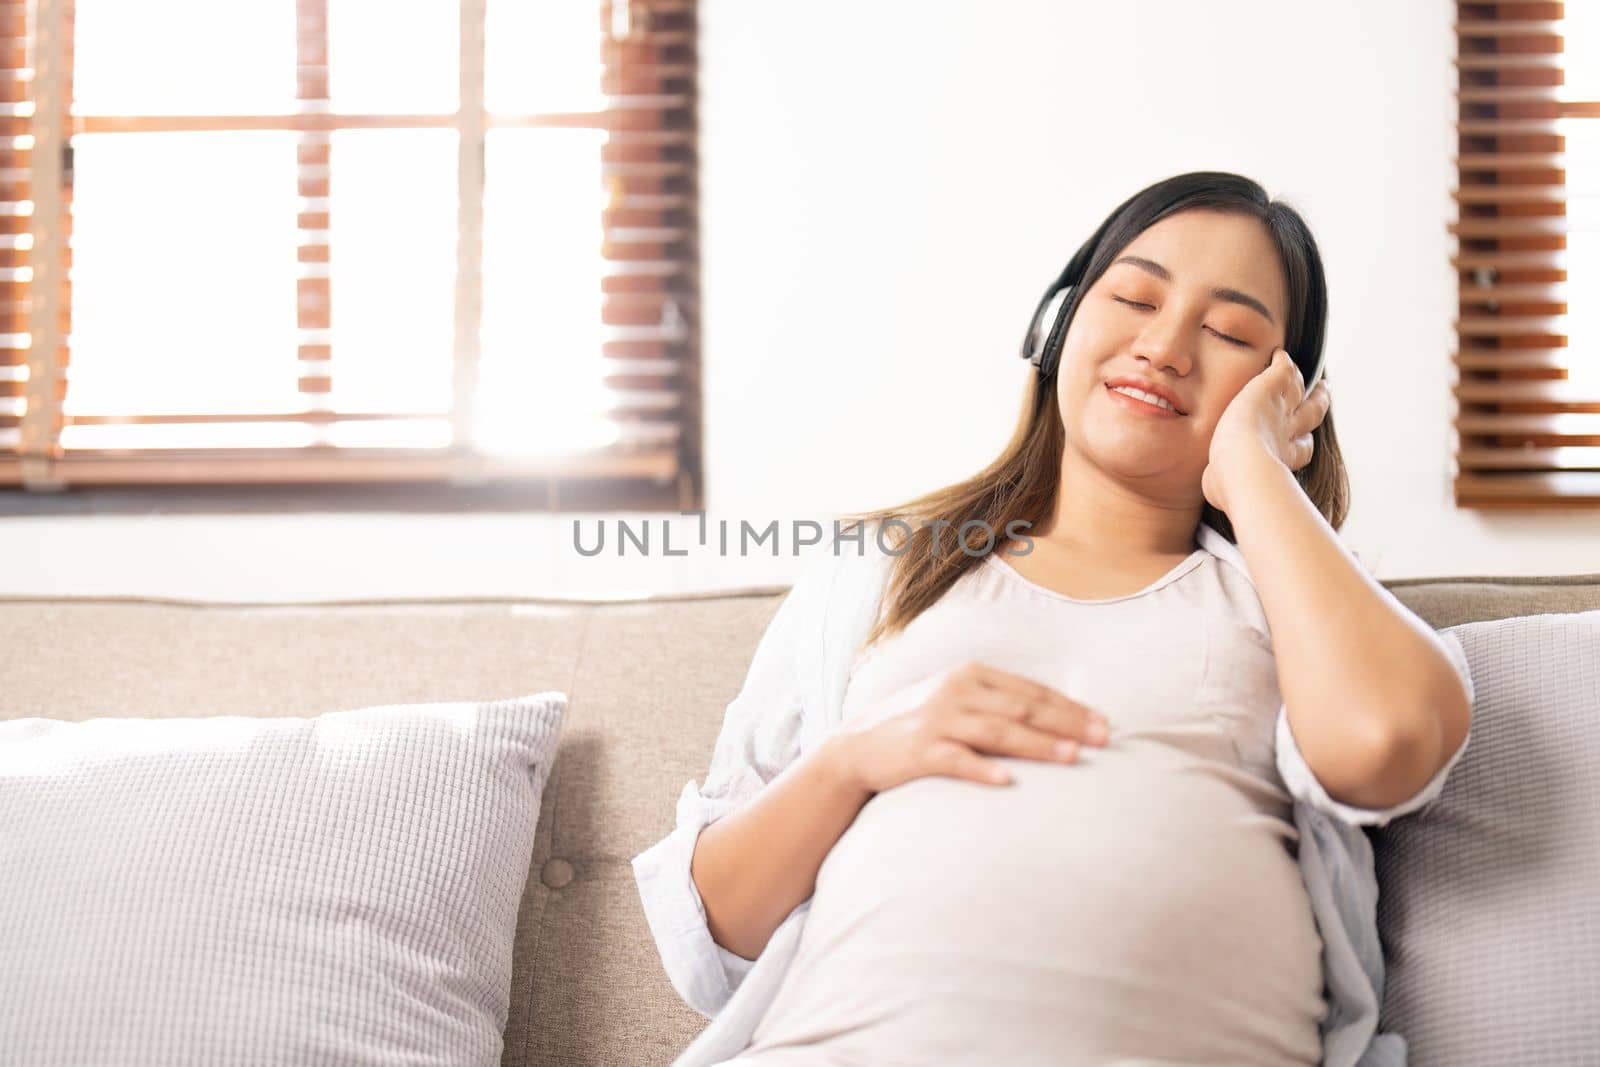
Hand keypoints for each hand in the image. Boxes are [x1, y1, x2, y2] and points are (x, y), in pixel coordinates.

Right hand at [832, 661, 1109, 792]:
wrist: (858, 747)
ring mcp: (937, 720)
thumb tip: (1057, 718)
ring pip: (997, 732)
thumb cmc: (920, 726)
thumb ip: (998, 703)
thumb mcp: (958, 701)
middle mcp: (956, 691)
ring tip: (1071, 757)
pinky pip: (957, 761)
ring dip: (1037, 745)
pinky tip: (1007, 782)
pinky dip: (982, 770)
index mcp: (971, 675)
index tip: (1104, 724)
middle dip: (1066, 724)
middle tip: (1102, 739)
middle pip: (1022, 708)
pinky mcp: (920, 751)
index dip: (1071, 707)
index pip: (1031, 691)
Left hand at [1202, 347, 1330, 514]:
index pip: (1300, 448)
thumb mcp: (1224, 486)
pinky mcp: (1269, 388)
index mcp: (1280, 459)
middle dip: (1318, 404)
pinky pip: (1283, 369)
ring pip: (1299, 389)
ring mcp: (1281, 409)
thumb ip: (1221, 482)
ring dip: (1303, 381)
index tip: (1303, 438)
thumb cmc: (1231, 484)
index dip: (1302, 441)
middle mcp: (1287, 433)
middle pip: (1311, 414)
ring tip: (1312, 374)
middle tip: (1324, 393)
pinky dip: (1282, 362)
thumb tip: (1214, 487)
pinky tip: (1279, 354)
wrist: (1241, 467)